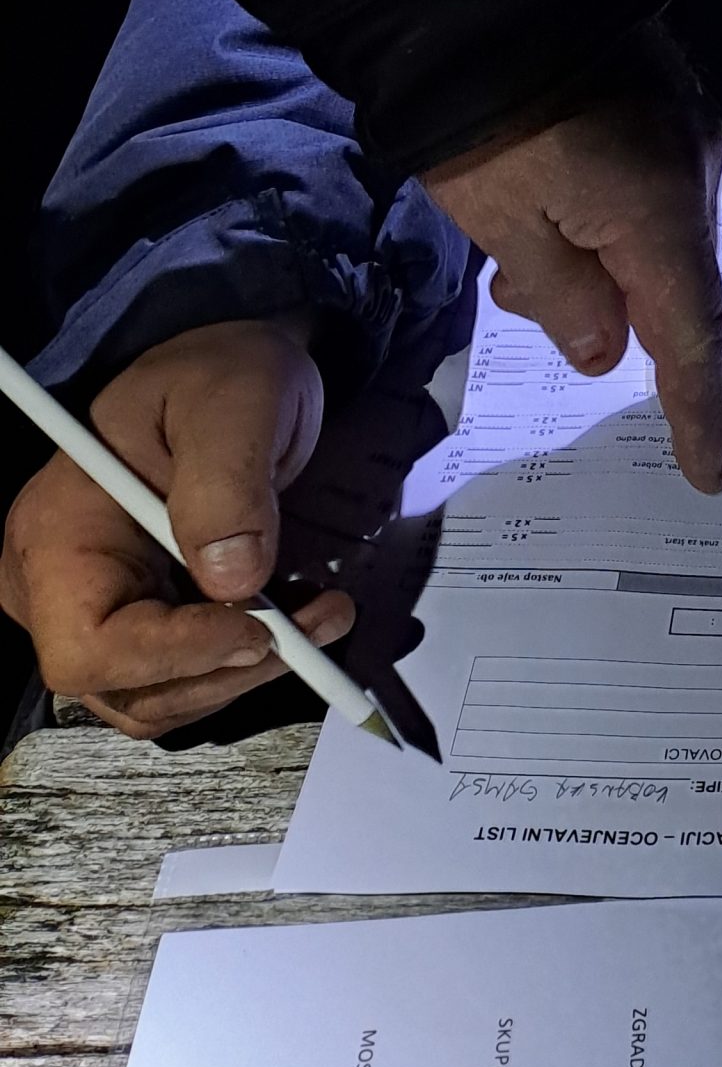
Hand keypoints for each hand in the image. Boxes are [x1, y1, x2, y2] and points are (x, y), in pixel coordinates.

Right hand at [0, 318, 353, 738]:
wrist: (239, 374)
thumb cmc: (222, 372)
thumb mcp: (236, 400)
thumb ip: (227, 481)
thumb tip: (232, 577)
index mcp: (56, 531)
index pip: (87, 643)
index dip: (171, 656)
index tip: (259, 632)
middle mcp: (62, 583)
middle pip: (124, 687)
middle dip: (223, 670)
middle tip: (312, 628)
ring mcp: (103, 606)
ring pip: (161, 695)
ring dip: (246, 672)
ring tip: (320, 616)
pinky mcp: (147, 617)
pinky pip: (187, 674)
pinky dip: (245, 662)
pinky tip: (300, 619)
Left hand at [421, 31, 721, 492]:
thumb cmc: (489, 120)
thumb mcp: (507, 224)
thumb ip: (565, 299)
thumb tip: (606, 348)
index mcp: (663, 219)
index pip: (694, 341)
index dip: (702, 412)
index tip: (713, 472)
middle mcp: (694, 180)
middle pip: (671, 288)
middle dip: (610, 316)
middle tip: (525, 303)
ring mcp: (683, 137)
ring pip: (653, 240)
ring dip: (594, 265)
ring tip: (516, 256)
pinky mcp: (661, 108)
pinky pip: (647, 196)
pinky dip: (602, 225)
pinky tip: (547, 214)